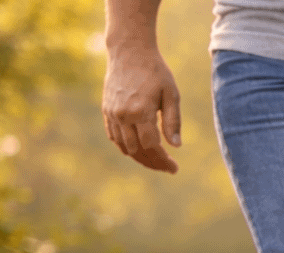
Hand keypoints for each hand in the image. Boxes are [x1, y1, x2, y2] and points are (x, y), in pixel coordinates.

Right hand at [102, 44, 180, 172]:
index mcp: (141, 111)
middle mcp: (123, 115)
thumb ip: (173, 121)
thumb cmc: (155, 71)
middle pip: (138, 150)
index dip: (163, 160)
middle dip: (153, 163)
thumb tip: (176, 146)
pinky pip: (114, 136)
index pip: (152, 146)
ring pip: (124, 146)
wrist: (129, 52)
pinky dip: (125, 147)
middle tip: (168, 168)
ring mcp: (112, 113)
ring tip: (155, 163)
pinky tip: (138, 152)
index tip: (175, 169)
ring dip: (140, 158)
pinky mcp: (106, 110)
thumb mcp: (171, 94)